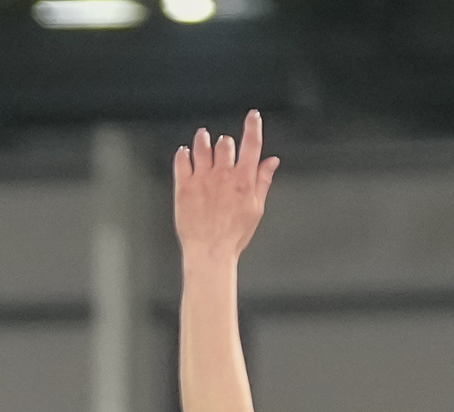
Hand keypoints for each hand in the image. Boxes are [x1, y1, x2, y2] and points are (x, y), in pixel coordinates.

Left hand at [172, 111, 277, 263]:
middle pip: (225, 144)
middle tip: (223, 146)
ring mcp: (202, 179)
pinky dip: (183, 153)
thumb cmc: (233, 236)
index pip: (251, 144)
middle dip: (225, 143)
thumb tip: (272, 162)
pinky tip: (184, 153)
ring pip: (201, 146)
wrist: (210, 252)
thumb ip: (263, 181)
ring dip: (203, 139)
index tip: (253, 116)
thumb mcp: (256, 209)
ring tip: (202, 137)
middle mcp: (223, 175)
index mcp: (243, 180)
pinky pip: (181, 160)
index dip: (253, 127)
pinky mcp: (184, 186)